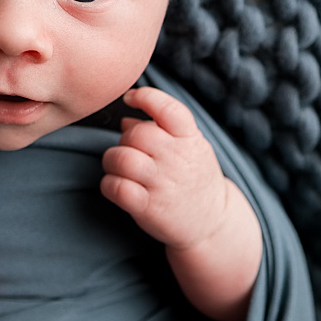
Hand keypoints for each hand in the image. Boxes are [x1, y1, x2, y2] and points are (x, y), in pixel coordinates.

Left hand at [100, 86, 261, 320]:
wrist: (211, 223)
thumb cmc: (194, 178)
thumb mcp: (191, 146)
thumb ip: (162, 128)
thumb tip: (125, 120)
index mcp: (190, 139)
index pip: (167, 108)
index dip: (145, 97)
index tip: (130, 98)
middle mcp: (177, 159)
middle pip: (137, 134)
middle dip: (125, 139)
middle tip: (129, 149)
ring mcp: (163, 184)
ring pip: (122, 159)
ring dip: (112, 160)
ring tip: (117, 165)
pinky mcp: (148, 208)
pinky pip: (116, 188)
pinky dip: (109, 184)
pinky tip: (115, 184)